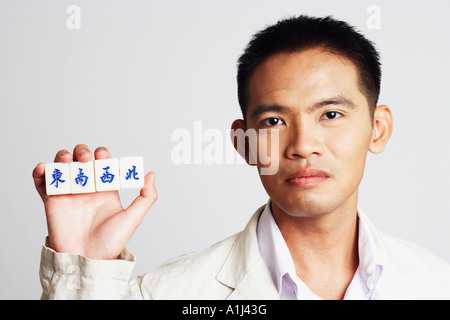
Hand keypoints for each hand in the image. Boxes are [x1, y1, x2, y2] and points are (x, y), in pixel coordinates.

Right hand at [32, 144, 157, 259]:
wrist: (88, 259)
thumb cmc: (111, 242)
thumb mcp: (133, 218)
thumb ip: (146, 198)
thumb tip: (151, 175)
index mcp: (106, 189)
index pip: (103, 162)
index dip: (102, 154)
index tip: (103, 156)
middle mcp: (87, 188)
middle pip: (81, 159)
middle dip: (82, 152)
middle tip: (85, 159)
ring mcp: (68, 193)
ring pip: (62, 166)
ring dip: (62, 157)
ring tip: (65, 160)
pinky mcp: (52, 201)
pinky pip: (42, 183)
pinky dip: (40, 172)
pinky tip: (43, 168)